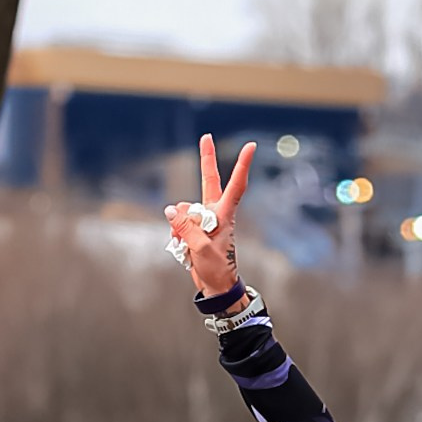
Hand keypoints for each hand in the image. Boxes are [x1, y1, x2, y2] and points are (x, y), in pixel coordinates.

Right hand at [166, 131, 256, 298]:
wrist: (216, 286)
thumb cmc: (217, 268)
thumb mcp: (200, 248)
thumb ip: (185, 227)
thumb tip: (170, 210)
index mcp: (224, 215)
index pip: (236, 186)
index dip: (242, 165)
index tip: (250, 146)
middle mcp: (214, 212)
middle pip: (209, 181)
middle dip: (206, 159)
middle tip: (206, 136)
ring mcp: (203, 220)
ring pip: (183, 210)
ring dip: (179, 226)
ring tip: (188, 246)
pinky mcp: (193, 229)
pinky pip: (177, 223)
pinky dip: (175, 233)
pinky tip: (183, 247)